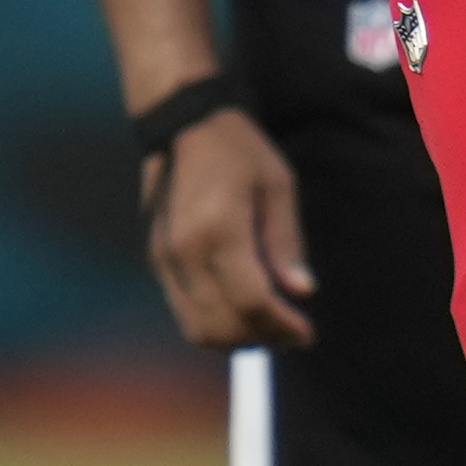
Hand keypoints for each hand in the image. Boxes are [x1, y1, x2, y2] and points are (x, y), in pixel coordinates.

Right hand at [145, 110, 315, 348]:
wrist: (184, 125)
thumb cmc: (240, 151)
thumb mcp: (278, 185)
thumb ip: (287, 242)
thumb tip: (303, 292)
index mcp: (219, 229)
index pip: (251, 301)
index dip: (282, 326)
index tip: (308, 333)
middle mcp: (185, 251)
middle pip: (222, 325)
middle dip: (262, 338)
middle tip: (292, 334)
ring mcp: (165, 259)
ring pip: (198, 329)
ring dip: (237, 340)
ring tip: (270, 327)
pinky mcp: (157, 261)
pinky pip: (185, 312)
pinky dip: (215, 324)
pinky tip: (243, 310)